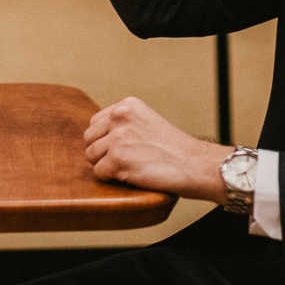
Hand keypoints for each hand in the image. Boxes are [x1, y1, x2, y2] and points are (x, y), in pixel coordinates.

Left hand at [83, 96, 231, 202]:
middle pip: (89, 139)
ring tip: (128, 168)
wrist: (195, 164)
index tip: (122, 148)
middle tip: (123, 161)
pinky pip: (98, 173)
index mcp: (126, 105)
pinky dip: (111, 179)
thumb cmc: (175, 149)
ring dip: (106, 166)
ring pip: (91, 156)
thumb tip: (98, 136)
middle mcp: (119, 117)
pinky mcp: (118, 159)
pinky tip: (130, 176)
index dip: (105, 140)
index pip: (95, 122)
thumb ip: (124, 124)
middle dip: (101, 152)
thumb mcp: (147, 122)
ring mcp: (118, 137)